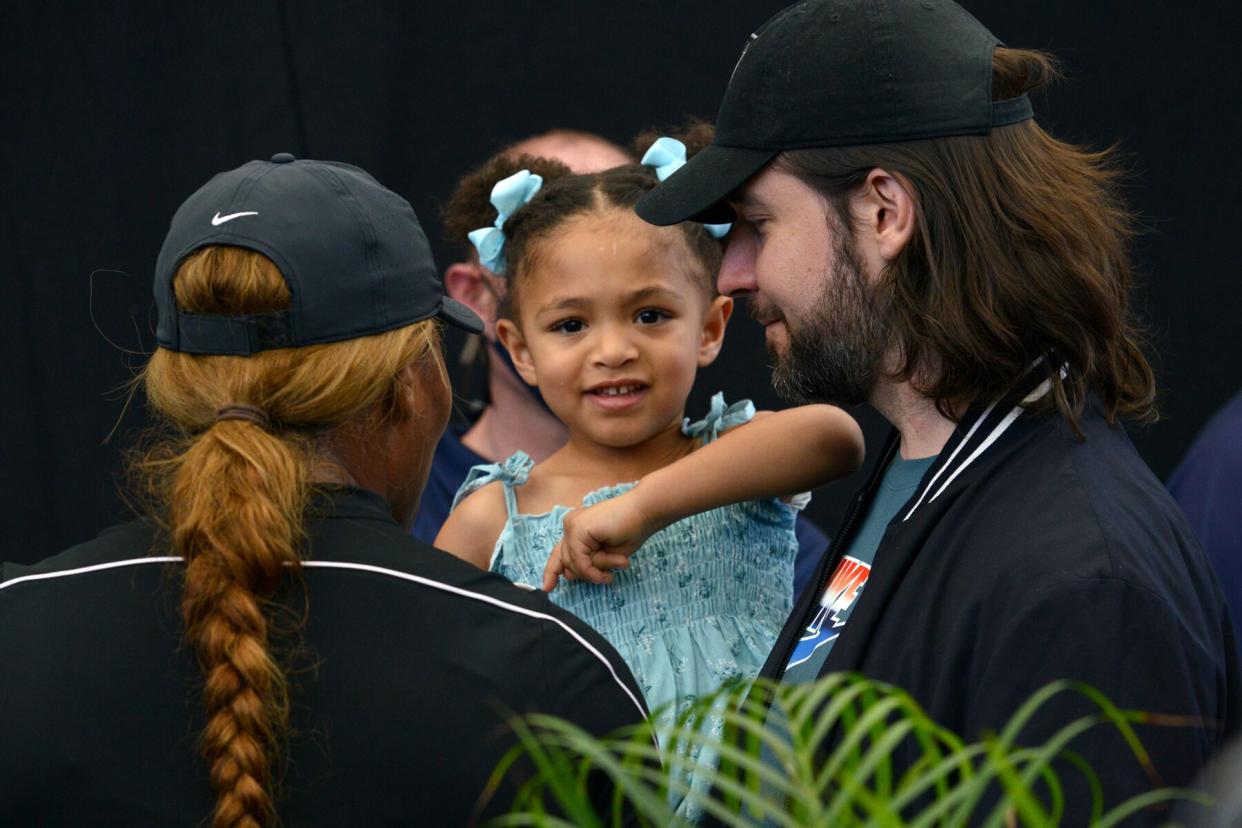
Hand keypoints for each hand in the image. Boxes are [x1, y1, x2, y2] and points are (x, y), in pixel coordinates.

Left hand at [541, 493, 655, 590]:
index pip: (559, 553)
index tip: (547, 588)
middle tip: (607, 576)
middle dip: (588, 573)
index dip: (552, 571)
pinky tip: (606, 571)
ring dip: (596, 570)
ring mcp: (572, 525)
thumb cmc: (631, 531)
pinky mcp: (577, 528)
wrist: (644, 512)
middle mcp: (571, 526)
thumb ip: (587, 563)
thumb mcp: (606, 555)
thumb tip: (569, 575)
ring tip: (619, 563)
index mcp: (577, 530)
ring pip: (573, 563)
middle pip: (566, 562)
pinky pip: (579, 561)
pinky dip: (593, 570)